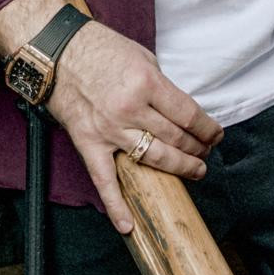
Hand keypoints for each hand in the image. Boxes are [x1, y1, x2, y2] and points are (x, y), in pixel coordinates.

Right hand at [47, 20, 222, 233]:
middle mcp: (130, 109)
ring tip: (195, 170)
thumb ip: (162, 87)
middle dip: (198, 148)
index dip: (208, 129)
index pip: (189, 115)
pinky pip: (104, 180)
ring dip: (180, 167)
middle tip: (206, 151)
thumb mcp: (143, 58)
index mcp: (147, 83)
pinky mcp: (89, 142)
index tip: (216, 134)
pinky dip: (115, 206)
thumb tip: (182, 112)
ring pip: (154, 158)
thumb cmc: (102, 48)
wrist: (57, 51)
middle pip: (176, 138)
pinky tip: (128, 226)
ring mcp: (109, 129)